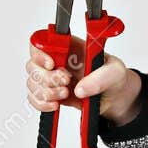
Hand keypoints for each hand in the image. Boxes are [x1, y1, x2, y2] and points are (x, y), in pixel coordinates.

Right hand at [26, 33, 141, 127]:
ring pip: (33, 83)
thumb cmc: (114, 77)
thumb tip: (80, 89)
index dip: (40, 53)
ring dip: (46, 92)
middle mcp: (57, 60)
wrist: (115, 97)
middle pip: (33, 65)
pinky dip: (42, 104)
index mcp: (69, 46)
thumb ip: (100, 78)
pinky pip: (35, 98)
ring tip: (65, 95)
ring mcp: (52, 78)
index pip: (42, 42)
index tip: (52, 64)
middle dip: (47, 78)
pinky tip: (55, 105)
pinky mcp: (51, 94)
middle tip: (66, 82)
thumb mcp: (115, 72)